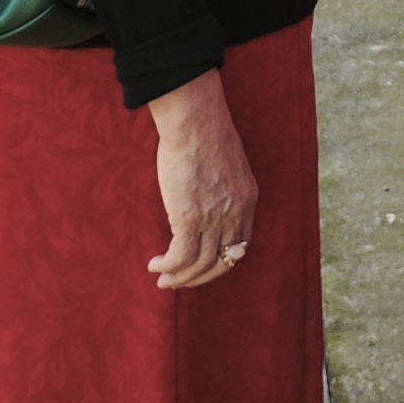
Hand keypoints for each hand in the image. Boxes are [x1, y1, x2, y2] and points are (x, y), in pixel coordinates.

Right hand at [147, 70, 257, 289]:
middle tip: (179, 281)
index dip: (222, 261)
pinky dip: (167, 267)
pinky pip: (179, 257)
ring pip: (200, 264)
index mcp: (247, 200)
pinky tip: (156, 265)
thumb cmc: (205, 134)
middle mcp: (235, 214)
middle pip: (222, 261)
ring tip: (163, 279)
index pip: (241, 245)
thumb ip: (222, 189)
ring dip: (180, 277)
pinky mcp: (189, 218)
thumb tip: (205, 202)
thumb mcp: (227, 166)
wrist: (195, 121)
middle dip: (199, 277)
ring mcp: (214, 218)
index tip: (203, 266)